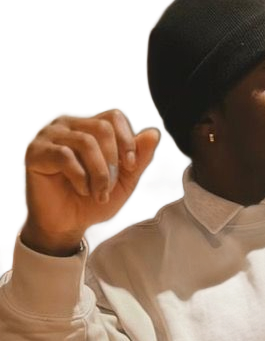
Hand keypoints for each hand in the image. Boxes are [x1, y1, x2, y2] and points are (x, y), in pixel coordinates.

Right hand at [20, 107, 160, 255]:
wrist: (66, 224)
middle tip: (108, 188)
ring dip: (99, 174)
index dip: (127, 140)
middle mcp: (68, 124)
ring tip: (97, 193)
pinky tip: (81, 190)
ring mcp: (49, 135)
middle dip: (113, 163)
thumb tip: (154, 133)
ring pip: (86, 142)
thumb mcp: (124, 179)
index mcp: (89, 126)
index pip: (114, 116)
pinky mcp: (36, 152)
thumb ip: (139, 157)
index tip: (131, 167)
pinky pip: (65, 155)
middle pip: (103, 128)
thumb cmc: (93, 199)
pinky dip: (80, 177)